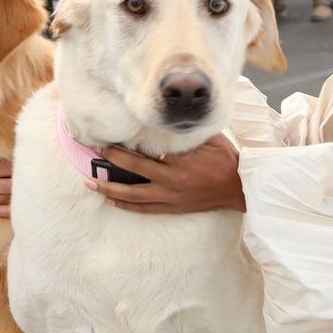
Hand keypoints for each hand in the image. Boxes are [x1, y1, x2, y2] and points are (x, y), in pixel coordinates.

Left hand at [83, 135, 242, 213]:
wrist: (240, 187)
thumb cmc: (226, 159)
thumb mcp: (206, 139)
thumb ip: (183, 135)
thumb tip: (161, 124)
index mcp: (179, 163)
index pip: (144, 154)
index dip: (123, 149)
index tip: (107, 141)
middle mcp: (171, 183)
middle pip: (133, 174)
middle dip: (110, 165)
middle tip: (93, 157)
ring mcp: (171, 198)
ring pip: (133, 197)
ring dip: (110, 189)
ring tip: (92, 184)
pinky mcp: (174, 208)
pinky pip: (145, 208)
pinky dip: (127, 205)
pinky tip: (113, 200)